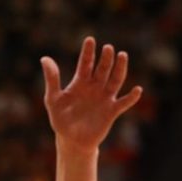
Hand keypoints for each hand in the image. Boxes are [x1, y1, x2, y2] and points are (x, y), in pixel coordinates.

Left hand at [41, 37, 142, 155]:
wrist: (71, 140)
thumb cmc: (61, 119)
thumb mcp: (53, 99)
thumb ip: (52, 79)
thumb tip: (44, 58)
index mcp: (80, 83)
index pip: (85, 63)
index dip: (88, 52)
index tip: (90, 40)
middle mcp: (95, 87)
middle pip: (102, 69)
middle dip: (105, 58)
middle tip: (108, 48)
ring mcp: (104, 98)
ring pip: (115, 80)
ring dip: (120, 68)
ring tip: (122, 55)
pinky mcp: (112, 111)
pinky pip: (124, 102)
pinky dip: (131, 97)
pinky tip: (136, 90)